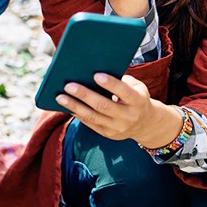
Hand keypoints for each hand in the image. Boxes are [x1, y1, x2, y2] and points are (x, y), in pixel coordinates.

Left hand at [55, 72, 179, 145]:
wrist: (146, 124)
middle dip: (84, 95)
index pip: (124, 92)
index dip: (111, 84)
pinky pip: (89, 123)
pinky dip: (77, 113)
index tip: (96, 75)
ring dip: (74, 106)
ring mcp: (117, 128)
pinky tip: (66, 105)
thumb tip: (95, 72)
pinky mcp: (107, 134)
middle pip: (103, 106)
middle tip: (68, 85)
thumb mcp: (137, 87)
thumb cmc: (136, 98)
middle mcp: (128, 116)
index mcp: (138, 101)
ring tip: (60, 97)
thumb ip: (121, 80)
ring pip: (93, 117)